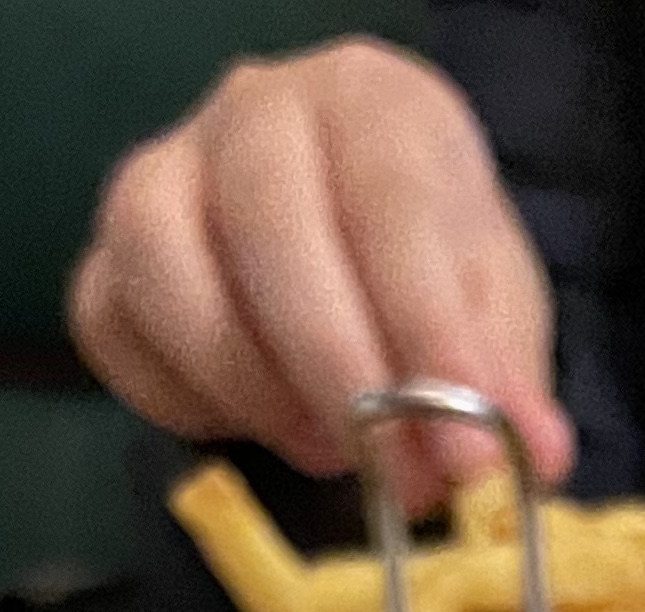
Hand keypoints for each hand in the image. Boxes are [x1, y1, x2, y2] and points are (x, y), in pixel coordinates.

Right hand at [69, 43, 573, 501]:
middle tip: (396, 478)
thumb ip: (507, 377)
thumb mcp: (492, 310)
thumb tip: (535, 453)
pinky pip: (114, 329)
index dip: (428, 338)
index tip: (468, 452)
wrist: (346, 247)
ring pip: (167, 272)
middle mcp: (252, 113)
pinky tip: (256, 428)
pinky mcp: (108, 258)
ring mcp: (162, 177)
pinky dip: (183, 403)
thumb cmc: (423, 265)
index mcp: (368, 101)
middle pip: (271, 230)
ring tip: (328, 450)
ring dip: (254, 390)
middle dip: (340, 378)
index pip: (392, 205)